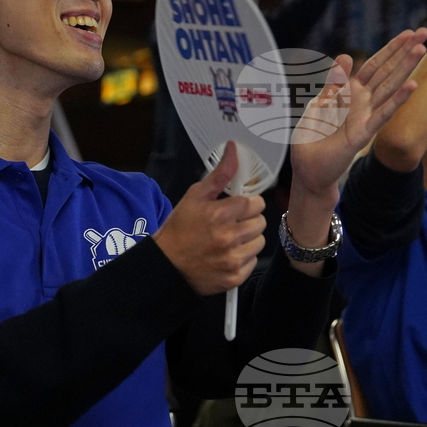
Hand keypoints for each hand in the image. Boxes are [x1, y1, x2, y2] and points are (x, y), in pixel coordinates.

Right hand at [152, 141, 265, 294]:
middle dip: (249, 220)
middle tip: (232, 222)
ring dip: (248, 239)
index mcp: (220, 214)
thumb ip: (220, 174)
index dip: (248, 203)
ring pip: (259, 241)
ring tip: (230, 238)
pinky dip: (243, 258)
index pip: (256, 202)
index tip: (238, 206)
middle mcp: (229, 237)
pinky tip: (227, 254)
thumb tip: (233, 149)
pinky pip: (253, 261)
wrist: (165, 265)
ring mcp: (232, 259)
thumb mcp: (195, 196)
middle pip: (260, 222)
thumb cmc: (179, 229)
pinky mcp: (234, 277)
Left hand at [290, 28, 426, 198]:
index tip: (408, 33)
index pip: (375, 65)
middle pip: (388, 71)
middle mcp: (363, 102)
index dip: (391, 48)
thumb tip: (347, 55)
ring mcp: (366, 116)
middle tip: (425, 33)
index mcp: (350, 92)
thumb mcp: (319, 103)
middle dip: (405, 52)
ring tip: (421, 49)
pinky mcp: (363, 133)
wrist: (308, 167)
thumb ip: (334, 82)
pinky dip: (398, 99)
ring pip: (389, 87)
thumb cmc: (313, 137)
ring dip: (405, 68)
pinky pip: (383, 113)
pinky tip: (412, 85)